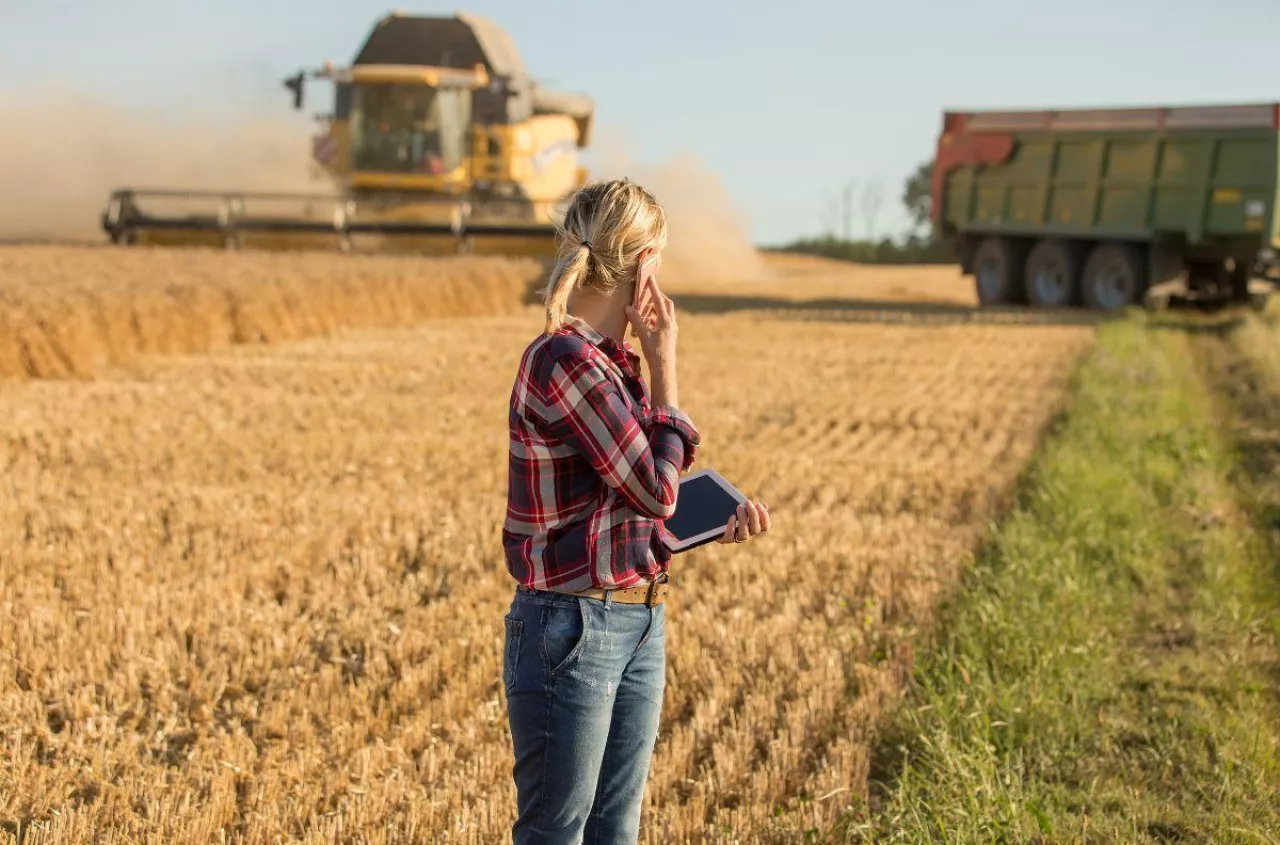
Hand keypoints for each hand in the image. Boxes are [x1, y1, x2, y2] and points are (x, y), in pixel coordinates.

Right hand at [624, 258, 677, 403]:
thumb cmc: (654, 352)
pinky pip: (664, 321)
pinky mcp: (670, 336)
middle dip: (657, 296)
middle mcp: (671, 323)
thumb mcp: (644, 335)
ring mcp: (672, 330)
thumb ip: (637, 320)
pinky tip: (649, 322)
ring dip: (656, 307)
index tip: (650, 277)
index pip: (659, 300)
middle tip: (648, 291)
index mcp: (665, 321)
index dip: (653, 288)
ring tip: (646, 306)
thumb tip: (629, 307)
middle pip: (666, 304)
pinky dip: (656, 317)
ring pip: (666, 313)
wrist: (664, 369)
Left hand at [716, 500, 770, 544]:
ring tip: (739, 507)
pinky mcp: (725, 539)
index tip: (759, 504)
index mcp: (754, 527)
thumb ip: (752, 507)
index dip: (764, 517)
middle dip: (753, 514)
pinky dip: (732, 527)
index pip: (765, 527)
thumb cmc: (731, 510)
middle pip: (755, 529)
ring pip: (744, 535)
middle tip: (747, 502)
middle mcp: (747, 534)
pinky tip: (731, 517)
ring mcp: (736, 538)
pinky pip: (730, 537)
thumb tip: (765, 505)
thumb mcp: (742, 507)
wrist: (714, 517)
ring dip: (743, 520)